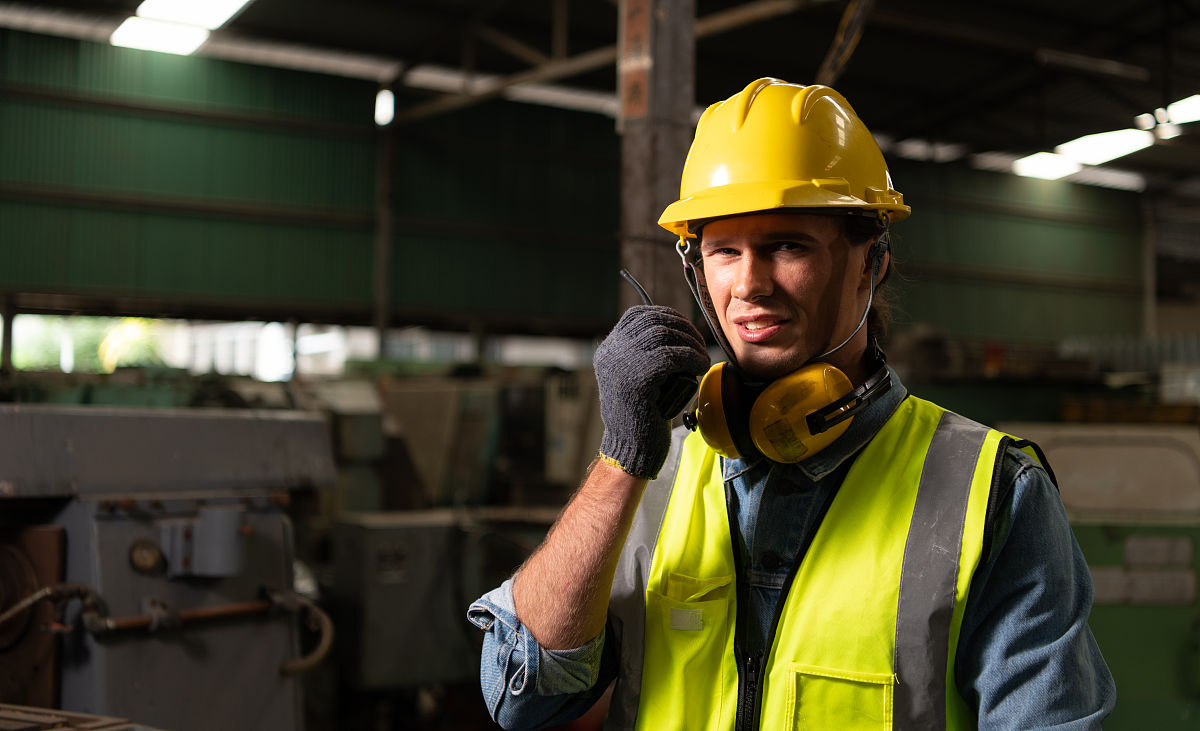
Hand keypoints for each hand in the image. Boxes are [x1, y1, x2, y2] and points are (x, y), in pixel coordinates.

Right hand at [593, 305, 709, 477]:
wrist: (631, 450)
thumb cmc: (643, 418)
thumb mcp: (638, 378)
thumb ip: (647, 355)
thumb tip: (678, 331)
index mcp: (608, 351)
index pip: (636, 315)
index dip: (666, 315)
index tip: (685, 328)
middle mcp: (610, 354)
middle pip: (653, 322)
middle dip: (683, 328)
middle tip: (700, 344)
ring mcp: (620, 365)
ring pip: (663, 335)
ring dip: (690, 342)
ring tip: (702, 357)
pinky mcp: (636, 380)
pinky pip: (671, 356)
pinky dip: (692, 358)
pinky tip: (701, 366)